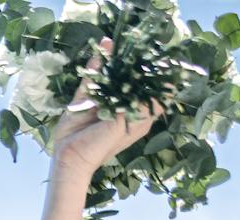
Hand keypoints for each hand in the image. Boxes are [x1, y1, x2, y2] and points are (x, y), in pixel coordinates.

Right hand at [49, 36, 172, 182]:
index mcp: (136, 116)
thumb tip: (169, 86)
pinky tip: (103, 46)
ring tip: (122, 40)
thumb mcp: (129, 126)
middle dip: (136, 64)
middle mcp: (121, 106)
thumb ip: (146, 105)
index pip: (151, 93)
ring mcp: (102, 101)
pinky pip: (91, 77)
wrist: (70, 158)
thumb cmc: (102, 146)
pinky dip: (96, 63)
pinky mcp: (84, 99)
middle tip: (141, 43)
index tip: (162, 59)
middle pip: (131, 81)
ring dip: (116, 59)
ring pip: (111, 76)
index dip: (157, 77)